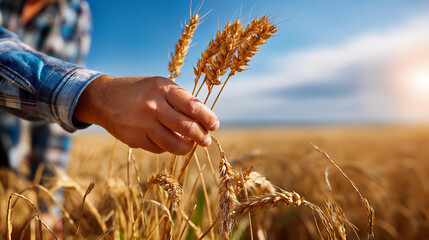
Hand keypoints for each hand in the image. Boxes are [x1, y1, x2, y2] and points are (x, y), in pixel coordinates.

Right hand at [74, 75, 218, 154]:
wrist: (103, 98)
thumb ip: (178, 100)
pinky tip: (170, 143)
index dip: (207, 117)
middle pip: (185, 126)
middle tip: (206, 140)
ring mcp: (142, 124)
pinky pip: (159, 149)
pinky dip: (168, 148)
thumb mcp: (158, 85)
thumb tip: (203, 120)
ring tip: (191, 145)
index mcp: (161, 88)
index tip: (214, 125)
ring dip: (187, 147)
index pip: (191, 105)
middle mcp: (152, 105)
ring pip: (173, 143)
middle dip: (201, 136)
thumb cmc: (139, 91)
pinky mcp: (134, 139)